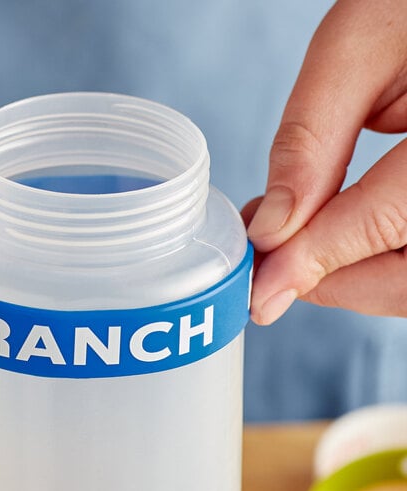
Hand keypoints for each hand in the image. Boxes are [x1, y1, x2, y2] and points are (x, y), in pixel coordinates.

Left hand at [244, 0, 406, 324]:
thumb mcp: (359, 46)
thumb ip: (311, 139)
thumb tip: (271, 227)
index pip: (384, 221)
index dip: (313, 261)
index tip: (260, 291)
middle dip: (333, 282)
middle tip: (273, 266)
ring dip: (352, 277)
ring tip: (297, 242)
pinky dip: (376, 259)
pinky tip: (336, 231)